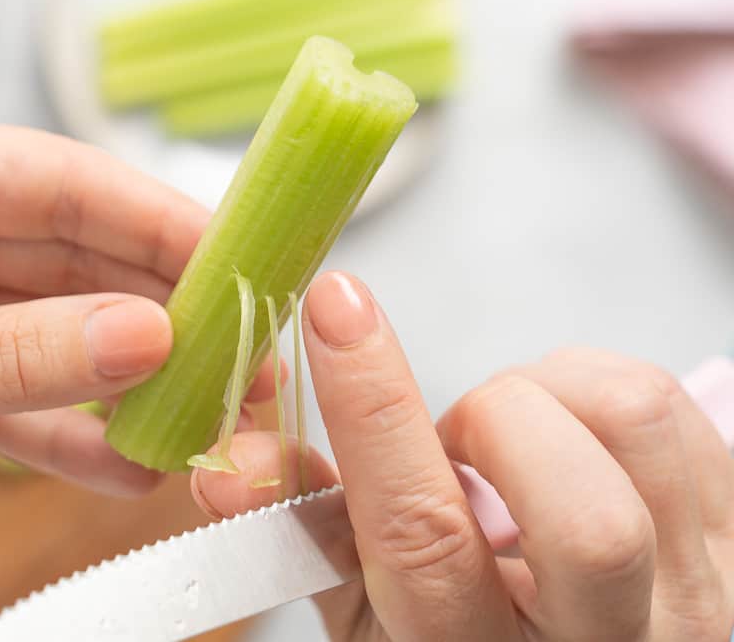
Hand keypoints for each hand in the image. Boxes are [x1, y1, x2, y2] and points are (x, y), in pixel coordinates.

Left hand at [0, 114, 279, 639]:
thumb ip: (11, 361)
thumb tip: (144, 334)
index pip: (47, 177)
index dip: (150, 220)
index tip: (233, 261)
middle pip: (62, 252)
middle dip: (152, 309)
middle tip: (238, 355)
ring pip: (48, 326)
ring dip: (120, 376)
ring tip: (204, 415)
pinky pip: (14, 391)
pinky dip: (68, 427)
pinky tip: (128, 460)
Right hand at [193, 271, 733, 640]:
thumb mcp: (370, 624)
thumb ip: (312, 534)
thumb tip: (231, 455)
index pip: (423, 539)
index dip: (371, 409)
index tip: (336, 307)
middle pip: (581, 510)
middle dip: (492, 418)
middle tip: (459, 445)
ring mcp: (702, 601)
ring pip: (638, 422)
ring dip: (549, 391)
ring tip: (516, 437)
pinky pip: (684, 410)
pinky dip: (602, 391)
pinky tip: (575, 439)